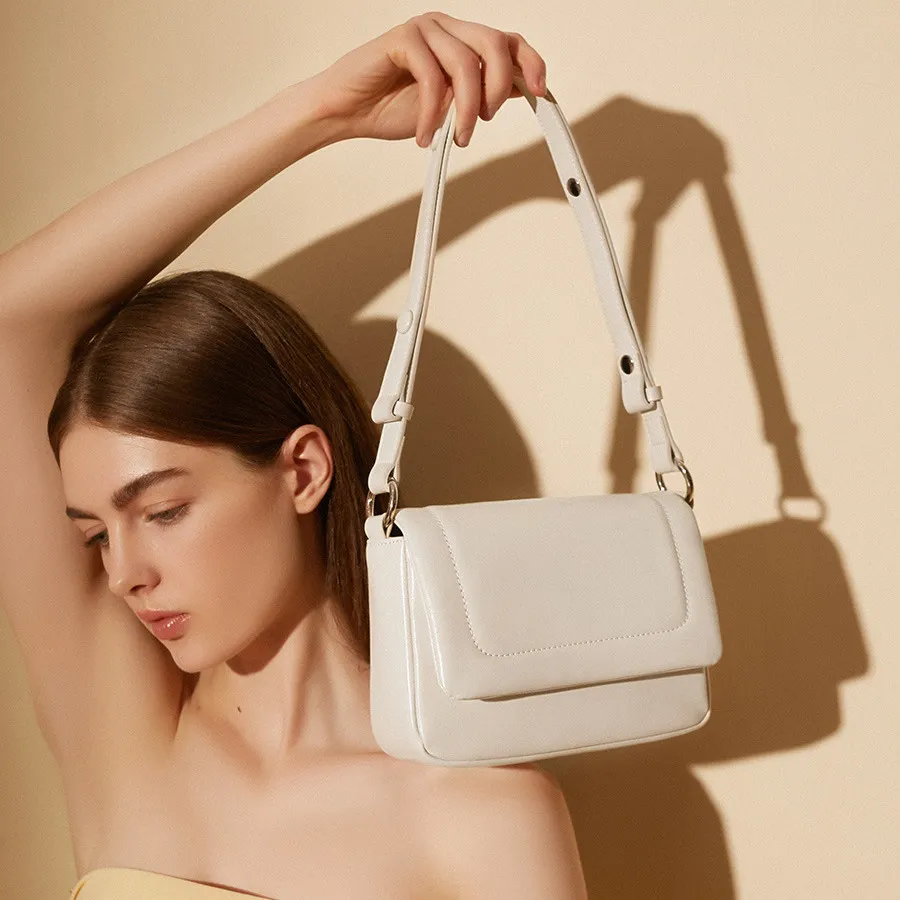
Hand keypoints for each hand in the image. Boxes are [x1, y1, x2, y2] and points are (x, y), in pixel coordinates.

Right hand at [306, 12, 547, 147]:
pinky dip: (432, 113)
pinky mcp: (403, 38)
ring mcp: (426, 30)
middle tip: (479, 123)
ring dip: (465, 109)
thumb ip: (480, 94)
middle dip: (496, 90)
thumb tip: (520, 91)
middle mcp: (448, 29)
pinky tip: (423, 135)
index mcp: (463, 42)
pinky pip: (434, 76)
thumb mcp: (450, 106)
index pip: (508, 42)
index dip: (530, 63)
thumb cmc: (392, 108)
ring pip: (467, 63)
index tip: (540, 92)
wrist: (346, 111)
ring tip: (454, 137)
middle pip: (495, 45)